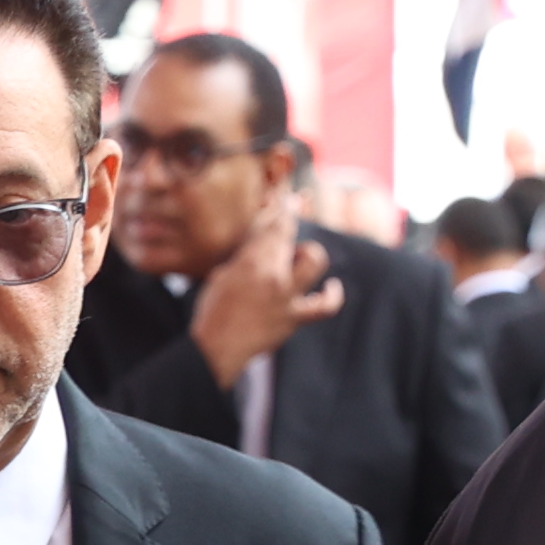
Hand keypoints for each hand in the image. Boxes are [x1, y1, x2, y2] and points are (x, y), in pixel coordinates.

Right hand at [185, 203, 339, 388]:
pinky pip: (324, 305)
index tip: (287, 194)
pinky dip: (330, 295)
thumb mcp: (222, 274)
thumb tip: (261, 236)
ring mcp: (288, 297)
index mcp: (251, 263)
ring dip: (306, 254)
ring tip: (296, 260)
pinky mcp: (296, 318)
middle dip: (286, 226)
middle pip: (290, 236)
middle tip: (279, 232)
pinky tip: (331, 288)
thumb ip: (246, 254)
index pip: (274, 224)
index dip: (282, 205)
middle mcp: (274, 276)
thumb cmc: (213, 311)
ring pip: (314, 260)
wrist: (217, 350)